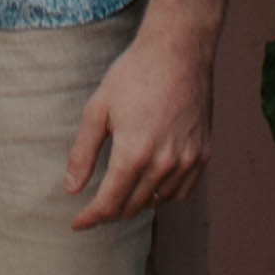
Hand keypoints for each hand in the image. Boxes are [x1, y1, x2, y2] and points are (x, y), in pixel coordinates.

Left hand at [65, 22, 213, 225]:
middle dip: (110, 212)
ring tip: (121, 194)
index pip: (109, 204)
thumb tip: (71, 189)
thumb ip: (83, 152)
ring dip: (136, 204)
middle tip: (94, 207)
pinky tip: (151, 184)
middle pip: (132, 207)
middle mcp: (163, 165)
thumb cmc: (134, 74)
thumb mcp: (98, 108)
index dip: (90, 218)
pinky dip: (164, 195)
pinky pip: (181, 191)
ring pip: (158, 202)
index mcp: (134, 154)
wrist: (179, 51)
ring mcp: (187, 161)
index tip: (77, 223)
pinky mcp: (203, 154)